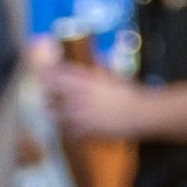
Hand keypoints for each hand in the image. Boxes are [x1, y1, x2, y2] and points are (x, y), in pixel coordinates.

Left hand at [43, 57, 159, 139]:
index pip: (57, 73)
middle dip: (47, 93)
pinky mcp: (87, 128)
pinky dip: (68, 128)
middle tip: (48, 94)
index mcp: (86, 80)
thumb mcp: (114, 77)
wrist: (142, 113)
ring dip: (53, 111)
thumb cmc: (131, 93)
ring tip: (55, 111)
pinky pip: (69, 129)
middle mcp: (80, 95)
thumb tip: (97, 57)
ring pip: (54, 112)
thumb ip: (100, 68)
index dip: (47, 73)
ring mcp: (81, 112)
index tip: (43, 74)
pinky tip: (72, 128)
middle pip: (50, 92)